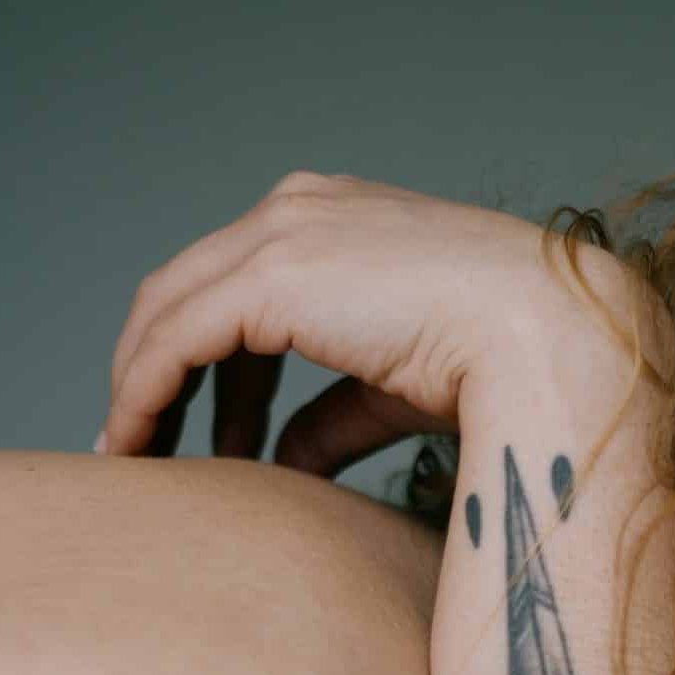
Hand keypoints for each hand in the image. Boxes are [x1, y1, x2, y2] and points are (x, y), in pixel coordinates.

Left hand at [96, 171, 623, 474]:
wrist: (541, 337)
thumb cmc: (495, 364)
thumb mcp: (389, 389)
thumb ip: (329, 416)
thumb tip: (285, 463)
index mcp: (333, 220)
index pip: (236, 284)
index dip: (204, 363)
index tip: (197, 429)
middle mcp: (298, 211)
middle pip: (186, 290)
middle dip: (157, 372)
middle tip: (144, 445)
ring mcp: (280, 233)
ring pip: (167, 311)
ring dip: (140, 388)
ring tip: (133, 458)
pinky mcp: (269, 276)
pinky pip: (175, 341)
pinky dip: (145, 394)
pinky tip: (139, 447)